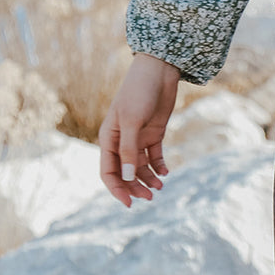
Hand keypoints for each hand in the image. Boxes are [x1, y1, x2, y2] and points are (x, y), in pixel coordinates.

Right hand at [98, 52, 180, 206]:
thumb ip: (129, 149)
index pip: (108, 171)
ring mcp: (138, 137)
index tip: (130, 204)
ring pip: (140, 167)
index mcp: (108, 138)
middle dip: (135, 187)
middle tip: (150, 197)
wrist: (159, 70)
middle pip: (125, 173)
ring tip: (160, 187)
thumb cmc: (139, 92)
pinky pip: (154, 156)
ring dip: (148, 179)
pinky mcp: (154, 133)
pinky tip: (165, 173)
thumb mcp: (132, 121)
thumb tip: (128, 178)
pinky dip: (159, 167)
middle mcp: (121, 141)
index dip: (117, 189)